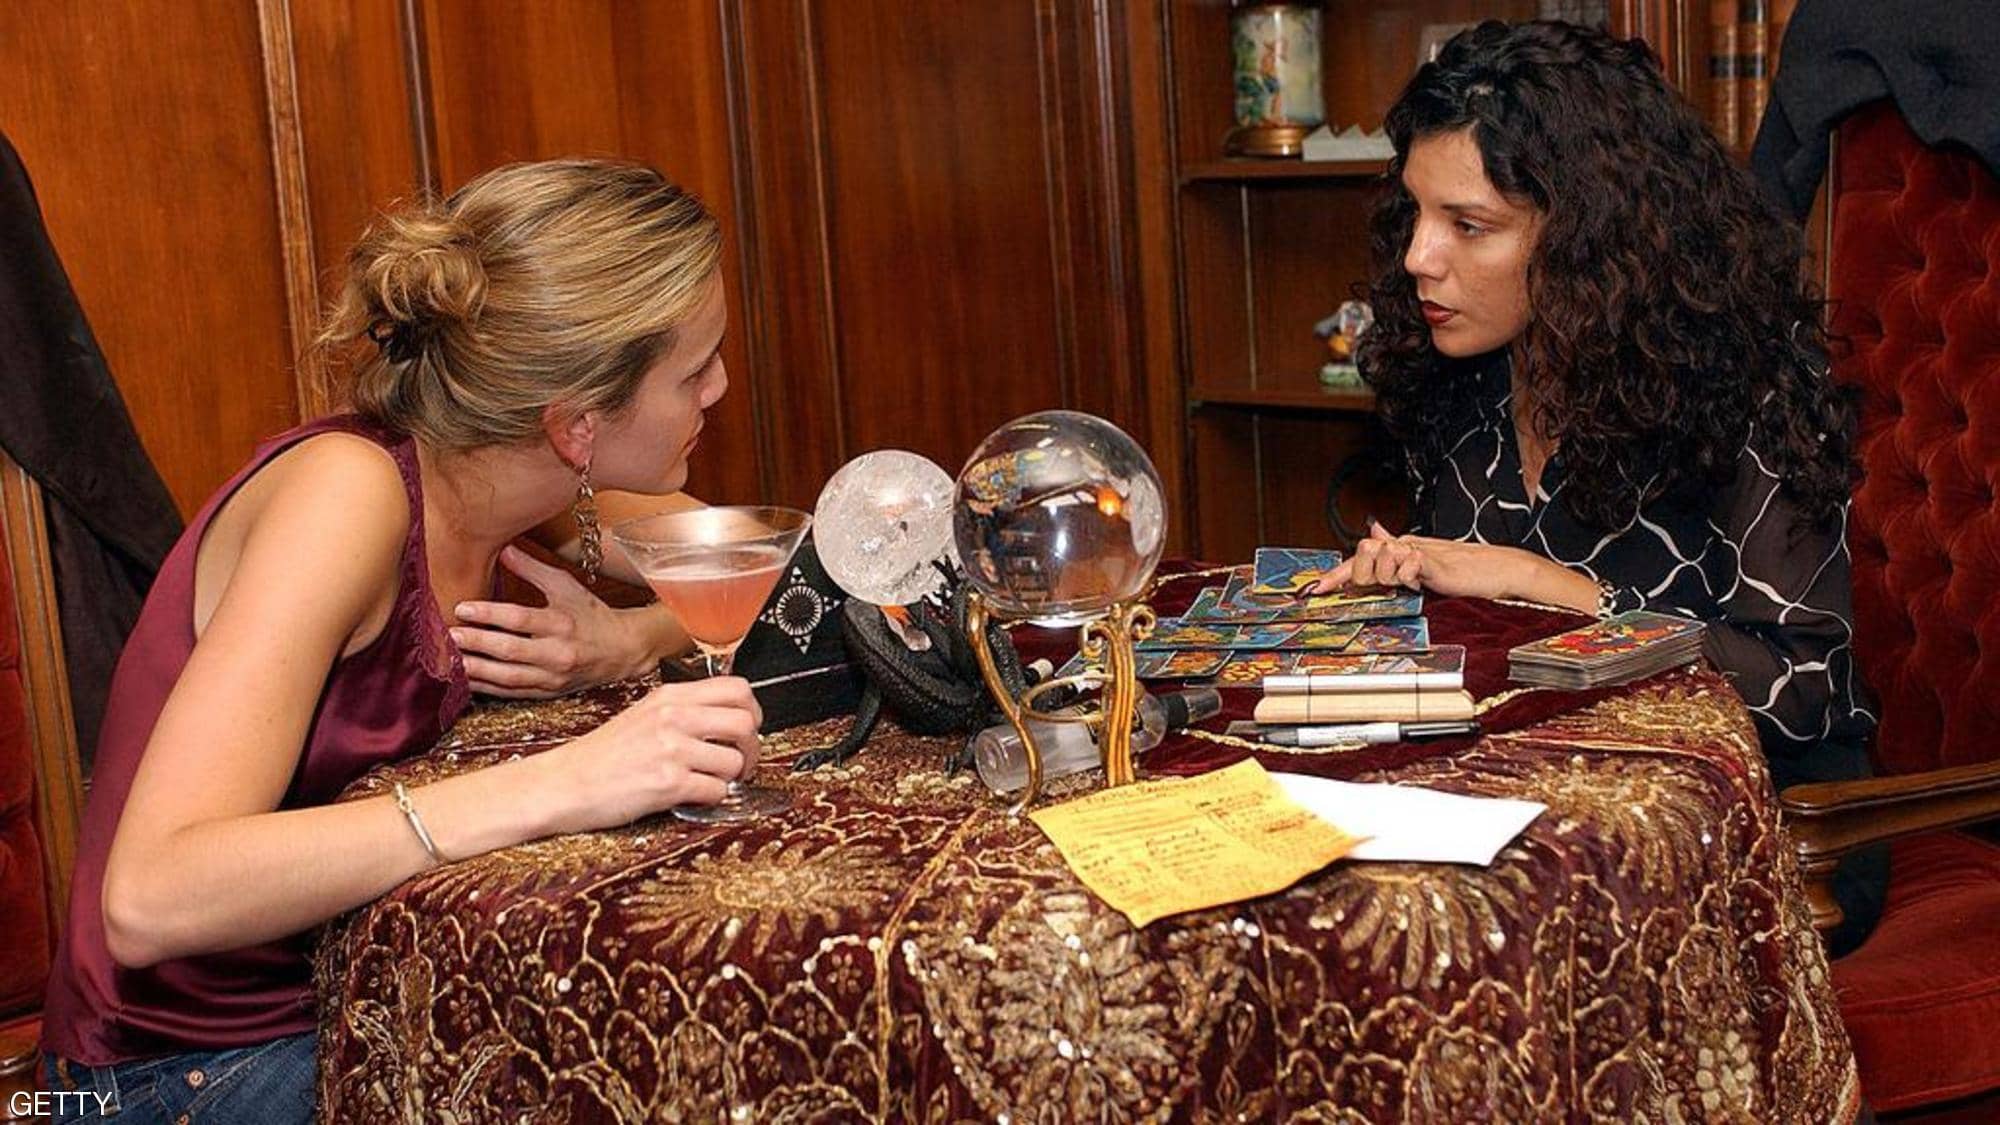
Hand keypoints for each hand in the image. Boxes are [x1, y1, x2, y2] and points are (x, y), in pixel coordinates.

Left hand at [452, 545, 663, 697]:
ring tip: (450, 660)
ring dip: (476, 670)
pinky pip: (512, 693)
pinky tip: (466, 679)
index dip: (489, 614)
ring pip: (508, 677)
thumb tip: (502, 548)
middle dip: (477, 643)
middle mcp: (558, 653)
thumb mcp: (566, 586)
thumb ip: (532, 569)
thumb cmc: (590, 614)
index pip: (520, 619)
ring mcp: (552, 677)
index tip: (462, 608)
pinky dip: (487, 687)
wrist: (621, 650)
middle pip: (510, 650)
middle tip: (449, 635)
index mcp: (562, 623)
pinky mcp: (548, 693)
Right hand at [539, 676, 764, 828]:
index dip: (752, 711)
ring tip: (711, 781)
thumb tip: (726, 718)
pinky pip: (717, 791)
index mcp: (669, 696)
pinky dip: (712, 798)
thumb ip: (683, 710)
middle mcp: (673, 717)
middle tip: (741, 761)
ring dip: (731, 778)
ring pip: (735, 761)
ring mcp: (671, 749)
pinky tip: (693, 796)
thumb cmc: (600, 755)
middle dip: (752, 748)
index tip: (746, 728)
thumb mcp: (643, 715)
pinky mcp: (668, 783)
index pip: (737, 688)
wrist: (563, 783)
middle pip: (746, 722)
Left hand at [1312, 523, 1548, 601]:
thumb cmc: (1462, 572)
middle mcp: (1404, 546)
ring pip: (1381, 558)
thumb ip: (1396, 549)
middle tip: (1388, 585)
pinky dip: (1409, 576)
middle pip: (1362, 555)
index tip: (1313, 590)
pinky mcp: (1434, 562)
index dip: (1335, 574)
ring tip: (1411, 582)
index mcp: (1398, 549)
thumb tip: (1373, 527)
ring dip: (1390, 577)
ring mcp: (1418, 552)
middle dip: (1364, 576)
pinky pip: (1408, 565)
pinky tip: (1420, 582)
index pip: (1358, 559)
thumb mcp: (1421, 564)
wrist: (1498, 570)